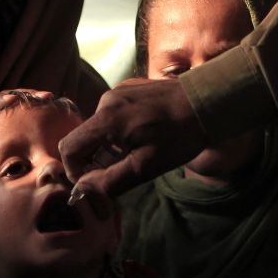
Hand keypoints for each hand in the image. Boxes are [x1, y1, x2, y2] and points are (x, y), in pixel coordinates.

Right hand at [58, 78, 206, 197]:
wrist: (208, 100)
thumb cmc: (180, 137)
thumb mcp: (146, 167)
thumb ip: (111, 181)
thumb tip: (83, 189)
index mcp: (106, 120)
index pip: (69, 148)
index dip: (74, 171)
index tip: (93, 184)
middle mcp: (106, 101)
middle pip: (84, 138)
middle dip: (94, 161)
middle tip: (120, 173)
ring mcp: (117, 92)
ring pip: (98, 128)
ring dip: (109, 147)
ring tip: (137, 153)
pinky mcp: (129, 88)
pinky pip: (112, 115)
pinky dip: (119, 132)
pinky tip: (143, 136)